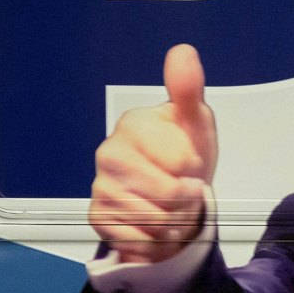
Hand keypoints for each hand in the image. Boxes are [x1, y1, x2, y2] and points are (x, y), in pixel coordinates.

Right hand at [89, 44, 218, 262]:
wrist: (173, 195)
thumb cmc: (184, 153)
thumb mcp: (194, 121)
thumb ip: (188, 88)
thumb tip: (183, 51)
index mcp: (133, 125)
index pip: (180, 160)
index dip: (195, 168)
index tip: (190, 163)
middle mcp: (109, 154)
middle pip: (168, 194)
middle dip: (187, 199)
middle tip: (185, 190)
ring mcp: (101, 187)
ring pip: (156, 221)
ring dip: (175, 222)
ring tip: (172, 207)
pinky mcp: (98, 219)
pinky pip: (139, 241)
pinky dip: (156, 241)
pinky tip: (156, 225)